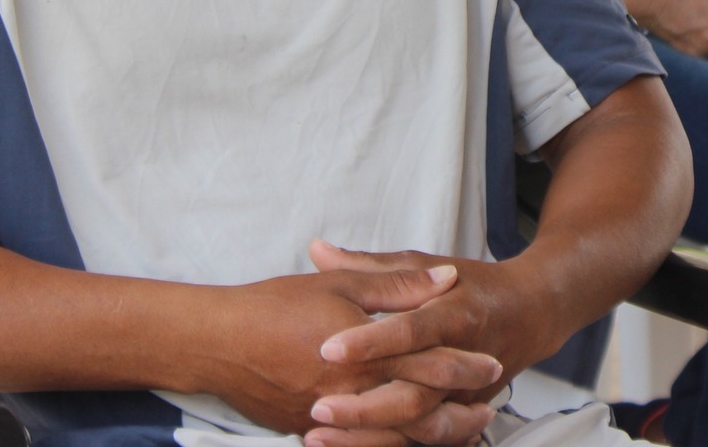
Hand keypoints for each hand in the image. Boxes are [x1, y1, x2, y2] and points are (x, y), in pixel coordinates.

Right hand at [207, 267, 502, 442]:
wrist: (217, 342)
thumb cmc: (275, 307)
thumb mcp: (343, 284)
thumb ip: (398, 284)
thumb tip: (444, 278)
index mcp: (363, 350)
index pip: (427, 360)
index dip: (463, 362)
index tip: (490, 361)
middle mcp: (350, 390)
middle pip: (417, 408)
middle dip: (456, 409)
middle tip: (488, 407)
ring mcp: (328, 417)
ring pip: (392, 436)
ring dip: (431, 434)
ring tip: (462, 430)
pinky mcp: (308, 432)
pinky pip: (359, 445)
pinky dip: (389, 444)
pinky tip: (406, 438)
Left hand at [305, 245, 568, 445]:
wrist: (530, 315)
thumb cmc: (472, 285)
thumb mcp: (427, 264)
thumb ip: (370, 266)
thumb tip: (317, 251)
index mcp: (455, 315)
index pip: (412, 332)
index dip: (371, 341)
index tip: (328, 348)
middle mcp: (464, 360)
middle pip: (415, 396)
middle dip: (365, 408)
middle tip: (318, 407)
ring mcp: (465, 396)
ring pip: (417, 429)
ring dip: (367, 438)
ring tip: (318, 436)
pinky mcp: (462, 415)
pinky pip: (424, 442)